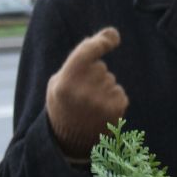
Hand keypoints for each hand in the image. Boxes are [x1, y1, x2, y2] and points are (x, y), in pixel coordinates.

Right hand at [46, 27, 128, 158]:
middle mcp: (84, 92)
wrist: (68, 142)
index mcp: (65, 83)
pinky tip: (99, 111)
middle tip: (79, 93)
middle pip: (99, 67)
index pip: (88, 51)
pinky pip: (119, 92)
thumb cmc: (62, 104)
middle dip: (93, 75)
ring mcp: (101, 103)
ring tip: (88, 106)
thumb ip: (81, 55)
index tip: (113, 37)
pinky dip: (112, 98)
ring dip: (102, 88)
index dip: (102, 41)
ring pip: (110, 80)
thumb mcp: (58, 81)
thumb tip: (113, 33)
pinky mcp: (115, 111)